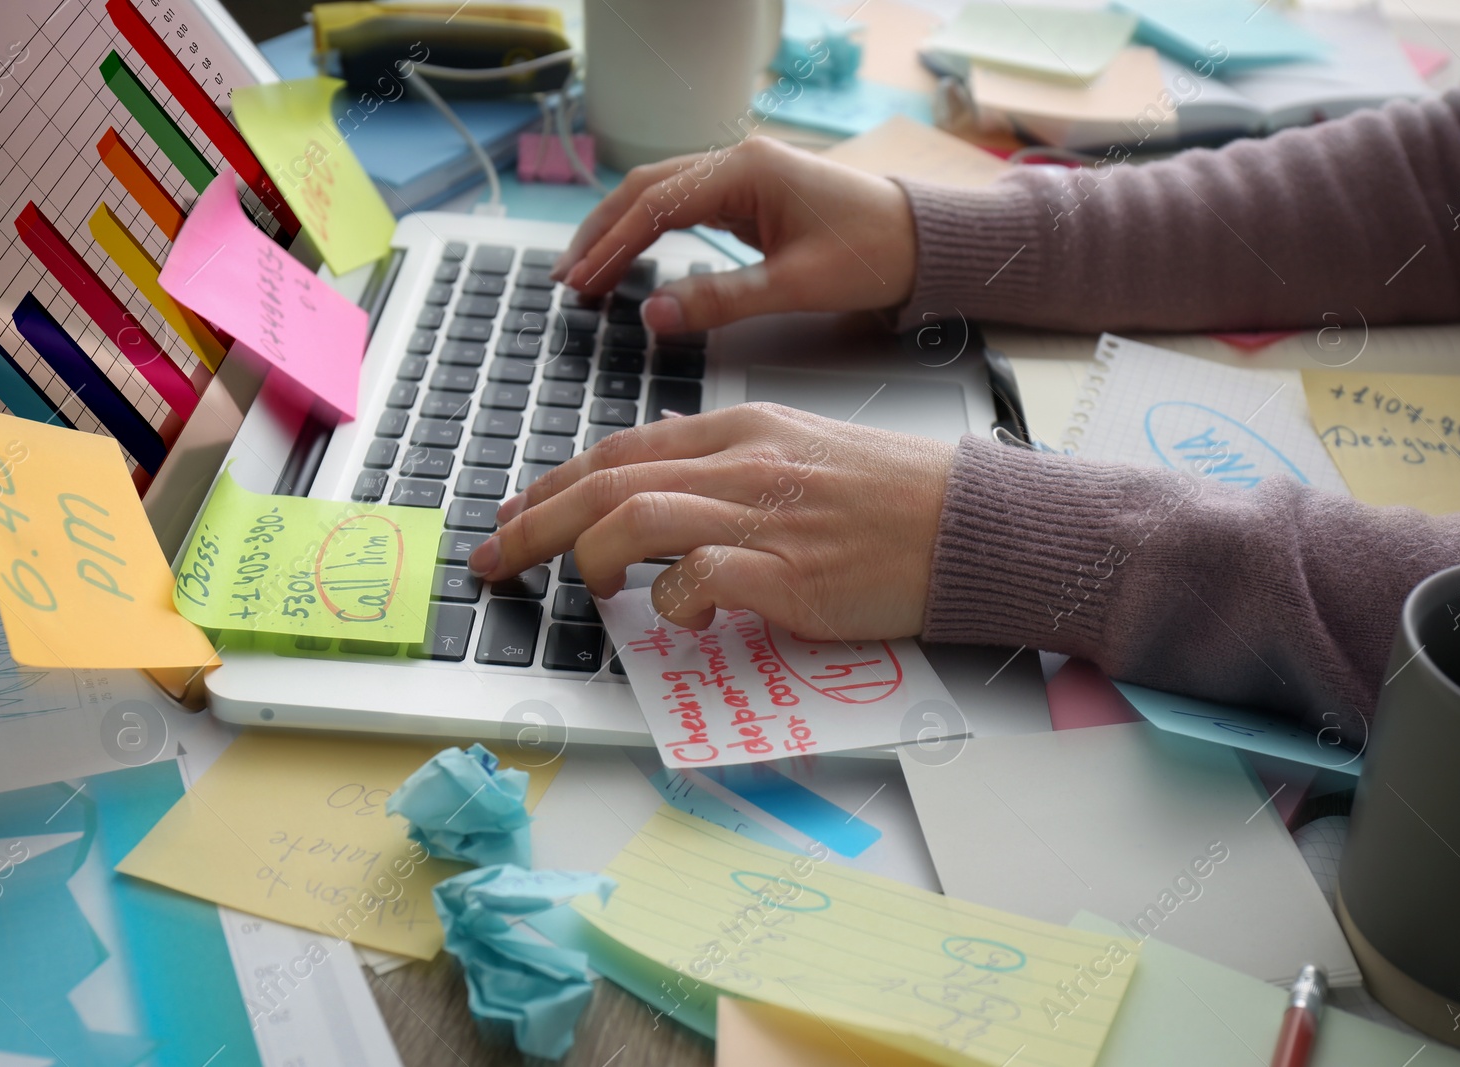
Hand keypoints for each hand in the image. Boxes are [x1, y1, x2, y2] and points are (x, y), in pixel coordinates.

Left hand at [468, 404, 955, 638]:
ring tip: (589, 590)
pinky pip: (695, 580)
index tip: (516, 512)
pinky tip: (684, 619)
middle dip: (532, 524)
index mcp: (739, 429)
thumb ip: (724, 454)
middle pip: (604, 482)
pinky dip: (670, 604)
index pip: (620, 449)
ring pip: (633, 518)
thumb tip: (658, 458)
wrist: (967, 523)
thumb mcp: (798, 446)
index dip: (553, 483)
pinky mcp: (786, 574)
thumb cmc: (890, 493)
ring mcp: (761, 517)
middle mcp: (739, 465)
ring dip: (589, 558)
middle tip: (492, 560)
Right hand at [550, 137, 916, 334]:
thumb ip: (719, 301)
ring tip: (585, 274)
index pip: (655, 203)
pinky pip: (685, 209)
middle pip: (646, 190)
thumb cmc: (874, 255)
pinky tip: (630, 261)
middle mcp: (738, 163)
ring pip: (661, 197)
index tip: (578, 280)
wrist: (924, 242)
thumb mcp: (794, 287)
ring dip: (621, 233)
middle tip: (566, 280)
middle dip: (601, 234)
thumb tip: (653, 315)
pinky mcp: (751, 196)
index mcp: (746, 171)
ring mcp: (743, 176)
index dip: (610, 244)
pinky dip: (651, 235)